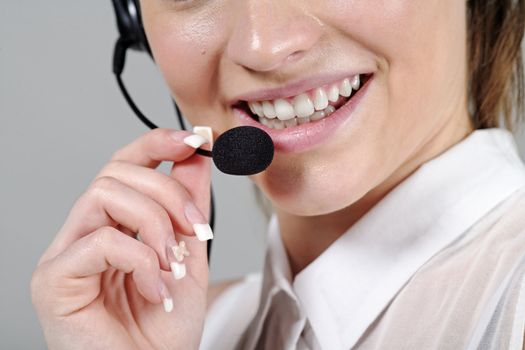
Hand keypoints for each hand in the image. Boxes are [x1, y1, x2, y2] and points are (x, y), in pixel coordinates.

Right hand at [31, 128, 212, 349]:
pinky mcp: (54, 280)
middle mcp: (83, 233)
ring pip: (104, 194)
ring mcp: (64, 254)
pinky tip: (155, 289)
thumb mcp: (187, 254)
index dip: (156, 143)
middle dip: (168, 193)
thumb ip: (187, 204)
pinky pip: (100, 240)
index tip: (194, 140)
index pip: (123, 166)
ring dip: (155, 224)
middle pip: (116, 173)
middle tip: (197, 229)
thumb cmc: (164, 328)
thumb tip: (196, 155)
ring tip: (172, 264)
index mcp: (112, 225)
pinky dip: (140, 259)